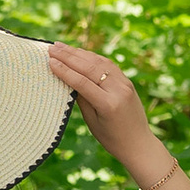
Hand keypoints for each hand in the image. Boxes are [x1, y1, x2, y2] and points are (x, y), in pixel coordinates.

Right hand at [48, 42, 164, 180]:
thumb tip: (67, 79)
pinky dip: (93, 57)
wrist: (139, 144)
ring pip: (99, 62)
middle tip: (52, 48)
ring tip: (61, 46)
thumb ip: (81, 99)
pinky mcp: (127, 81)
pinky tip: (80, 52)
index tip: (49, 61)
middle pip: (90, 68)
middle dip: (68, 56)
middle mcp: (119, 90)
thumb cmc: (112, 138)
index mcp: (108, 104)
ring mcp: (125, 83)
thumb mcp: (92, 122)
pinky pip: (108, 64)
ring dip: (79, 53)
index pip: (82, 82)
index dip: (64, 70)